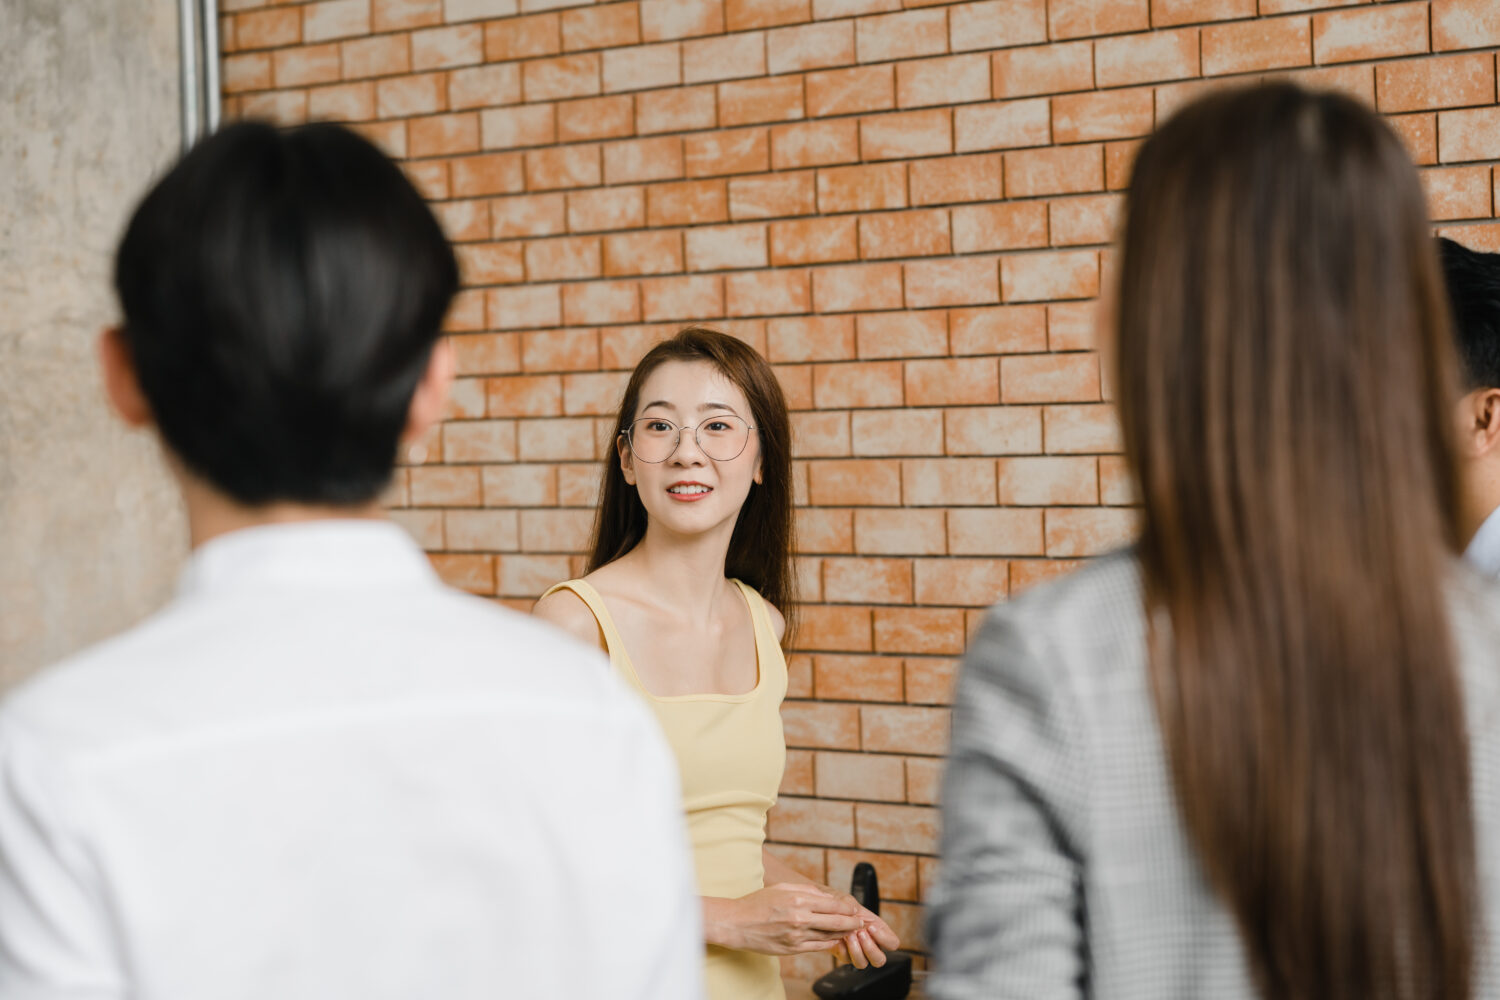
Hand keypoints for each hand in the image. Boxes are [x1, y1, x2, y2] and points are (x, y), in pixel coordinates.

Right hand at [713, 883, 866, 954]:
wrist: (737, 923)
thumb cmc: (757, 903)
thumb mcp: (782, 889)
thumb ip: (805, 891)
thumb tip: (825, 896)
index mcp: (798, 900)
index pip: (832, 905)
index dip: (847, 908)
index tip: (854, 909)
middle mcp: (800, 918)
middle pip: (836, 921)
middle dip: (852, 922)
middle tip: (860, 922)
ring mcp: (796, 936)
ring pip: (829, 936)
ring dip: (843, 934)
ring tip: (852, 931)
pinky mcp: (792, 949)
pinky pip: (817, 947)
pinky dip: (829, 943)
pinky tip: (835, 940)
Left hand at [819, 886, 899, 969]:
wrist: (825, 911)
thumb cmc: (841, 905)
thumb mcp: (848, 901)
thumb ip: (852, 906)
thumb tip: (854, 914)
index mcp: (879, 932)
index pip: (893, 943)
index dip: (885, 938)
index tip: (871, 927)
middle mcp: (871, 945)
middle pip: (880, 960)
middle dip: (870, 948)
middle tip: (860, 933)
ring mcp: (858, 952)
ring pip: (863, 963)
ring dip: (856, 950)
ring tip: (849, 935)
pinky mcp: (844, 955)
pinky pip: (847, 959)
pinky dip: (843, 948)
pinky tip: (838, 937)